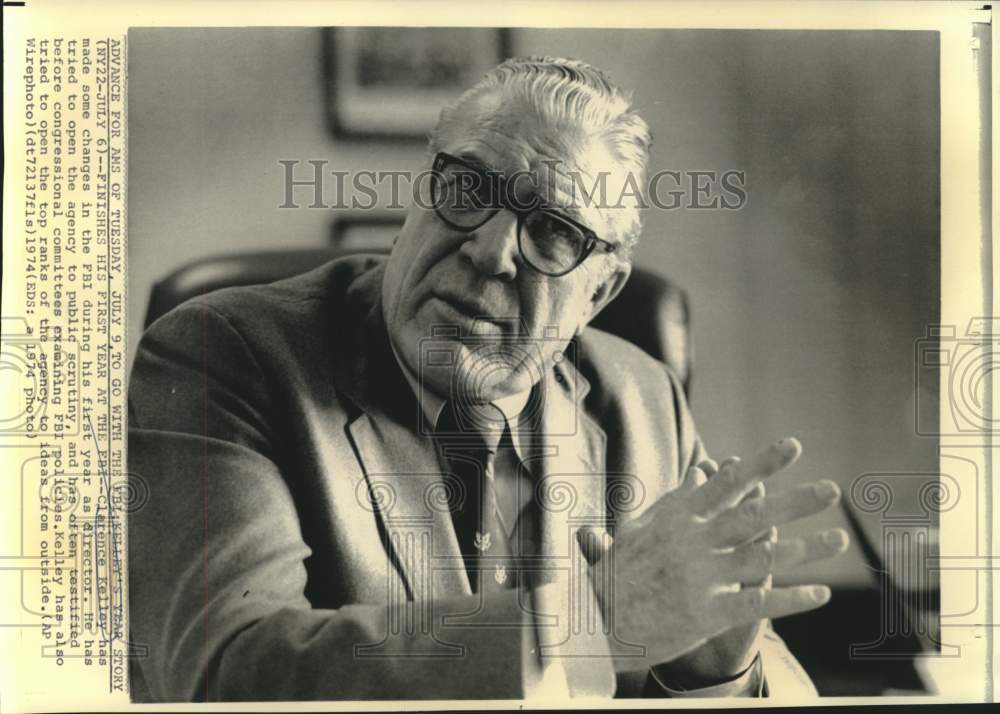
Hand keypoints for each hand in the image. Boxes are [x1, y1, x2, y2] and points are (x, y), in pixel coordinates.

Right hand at [590, 437, 848, 672]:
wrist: (596, 624)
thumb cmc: (618, 573)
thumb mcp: (641, 529)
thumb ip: (676, 501)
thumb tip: (701, 472)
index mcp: (676, 518)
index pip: (726, 484)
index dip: (761, 464)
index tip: (792, 446)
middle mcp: (691, 542)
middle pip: (753, 515)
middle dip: (795, 500)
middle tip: (832, 489)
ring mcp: (699, 577)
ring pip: (762, 557)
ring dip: (805, 548)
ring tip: (838, 539)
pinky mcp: (706, 613)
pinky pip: (757, 603)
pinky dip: (792, 598)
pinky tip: (821, 593)